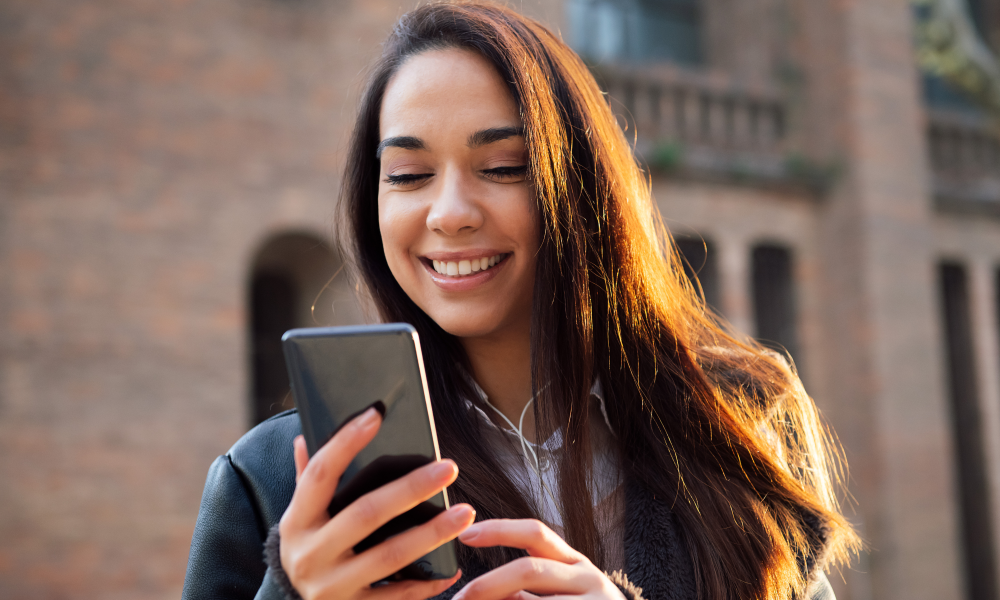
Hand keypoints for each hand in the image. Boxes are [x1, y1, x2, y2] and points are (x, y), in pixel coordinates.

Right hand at [278, 407, 475, 598]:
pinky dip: (428, 582)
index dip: (345, 442)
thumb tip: (306, 437)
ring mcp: (333, 586)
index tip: (376, 414)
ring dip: (432, 533)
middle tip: (448, 468)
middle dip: (411, 488)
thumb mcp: (300, 517)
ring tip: (465, 512)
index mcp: (297, 521)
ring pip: (390, 555)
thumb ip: (306, 480)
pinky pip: (398, 596)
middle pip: (366, 513)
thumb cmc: (308, 549)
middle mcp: (311, 553)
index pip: (319, 474)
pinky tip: (453, 567)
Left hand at [454, 519, 625, 599]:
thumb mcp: (562, 592)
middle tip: (460, 598)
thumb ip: (527, 588)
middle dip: (488, 584)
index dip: (500, 530)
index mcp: (575, 563)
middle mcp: (588, 579)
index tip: (465, 535)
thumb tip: (479, 589)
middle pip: (530, 570)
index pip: (536, 533)